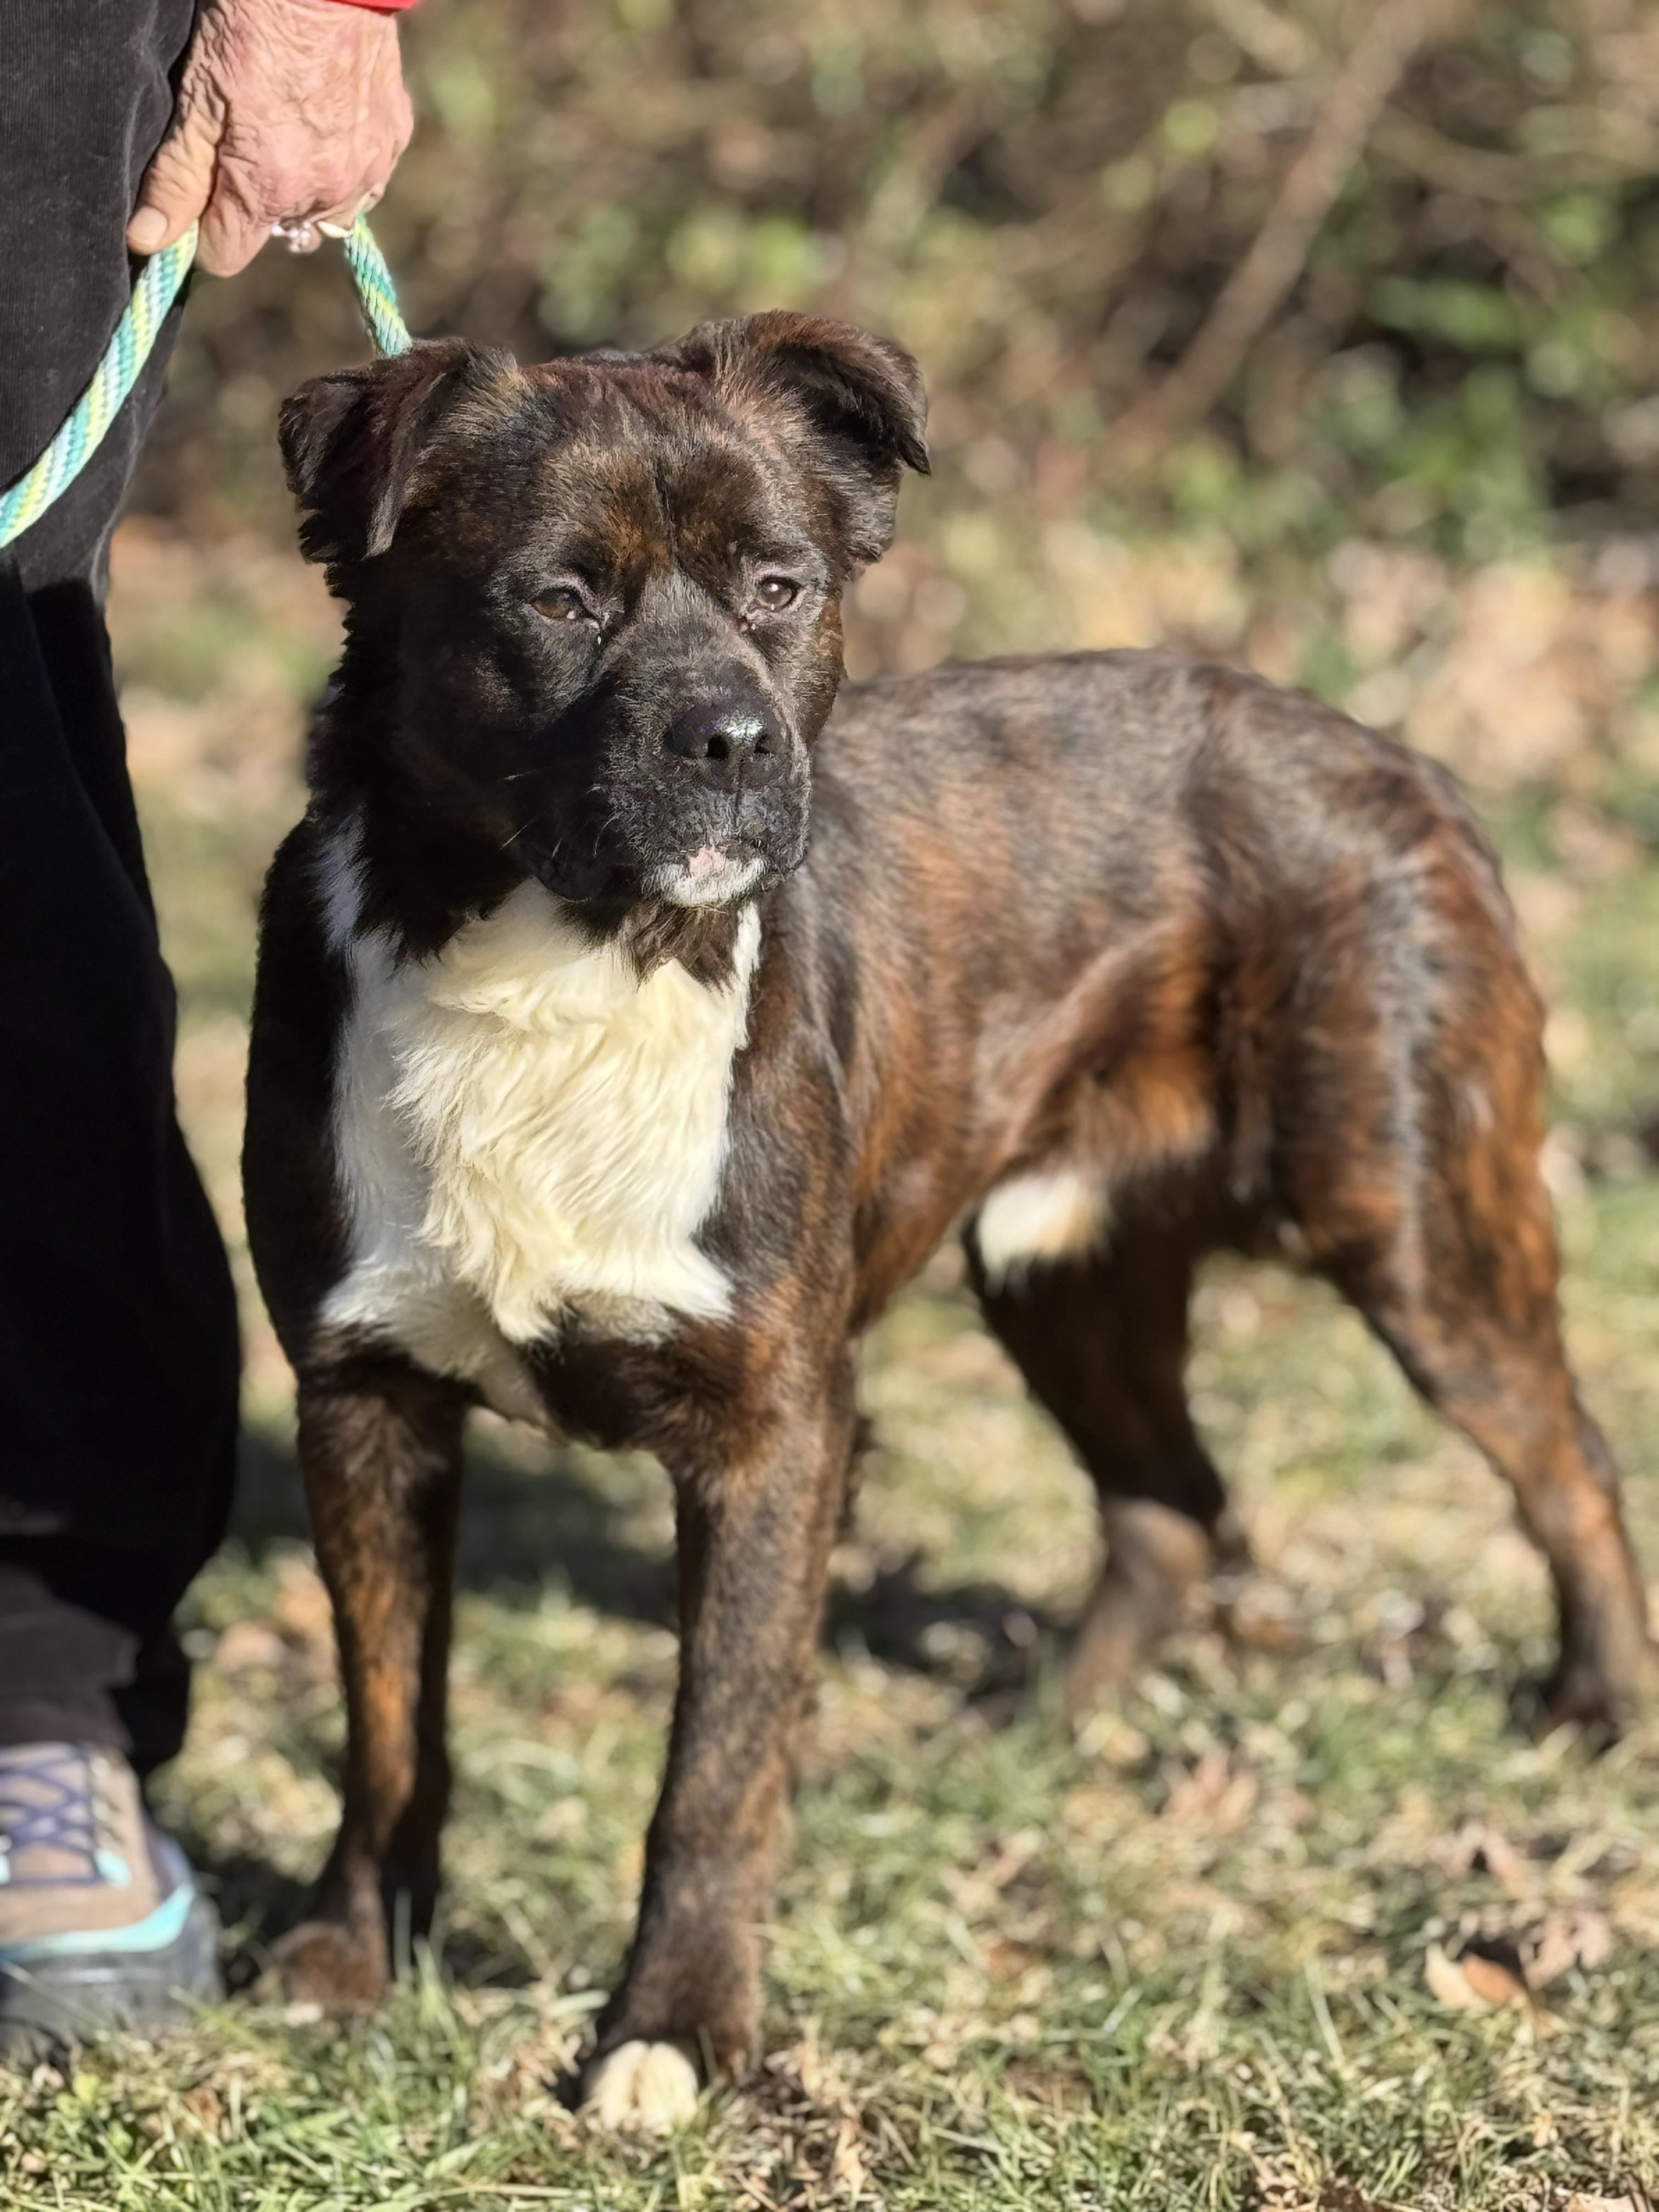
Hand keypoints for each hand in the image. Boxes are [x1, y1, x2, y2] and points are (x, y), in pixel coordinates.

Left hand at [127, 0, 412, 277]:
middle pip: (276, 235)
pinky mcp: (393, 142)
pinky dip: (343, 169)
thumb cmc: (252, 24)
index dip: (204, 232)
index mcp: (269, 191)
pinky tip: (328, 127)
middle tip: (245, 147)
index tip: (197, 199)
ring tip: (290, 139)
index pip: (227, 255)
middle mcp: (324, 196)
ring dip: (304, 193)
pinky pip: (364, 184)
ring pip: (325, 216)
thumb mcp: (197, 97)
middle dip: (257, 208)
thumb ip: (177, 176)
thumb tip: (149, 241)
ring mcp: (366, 172)